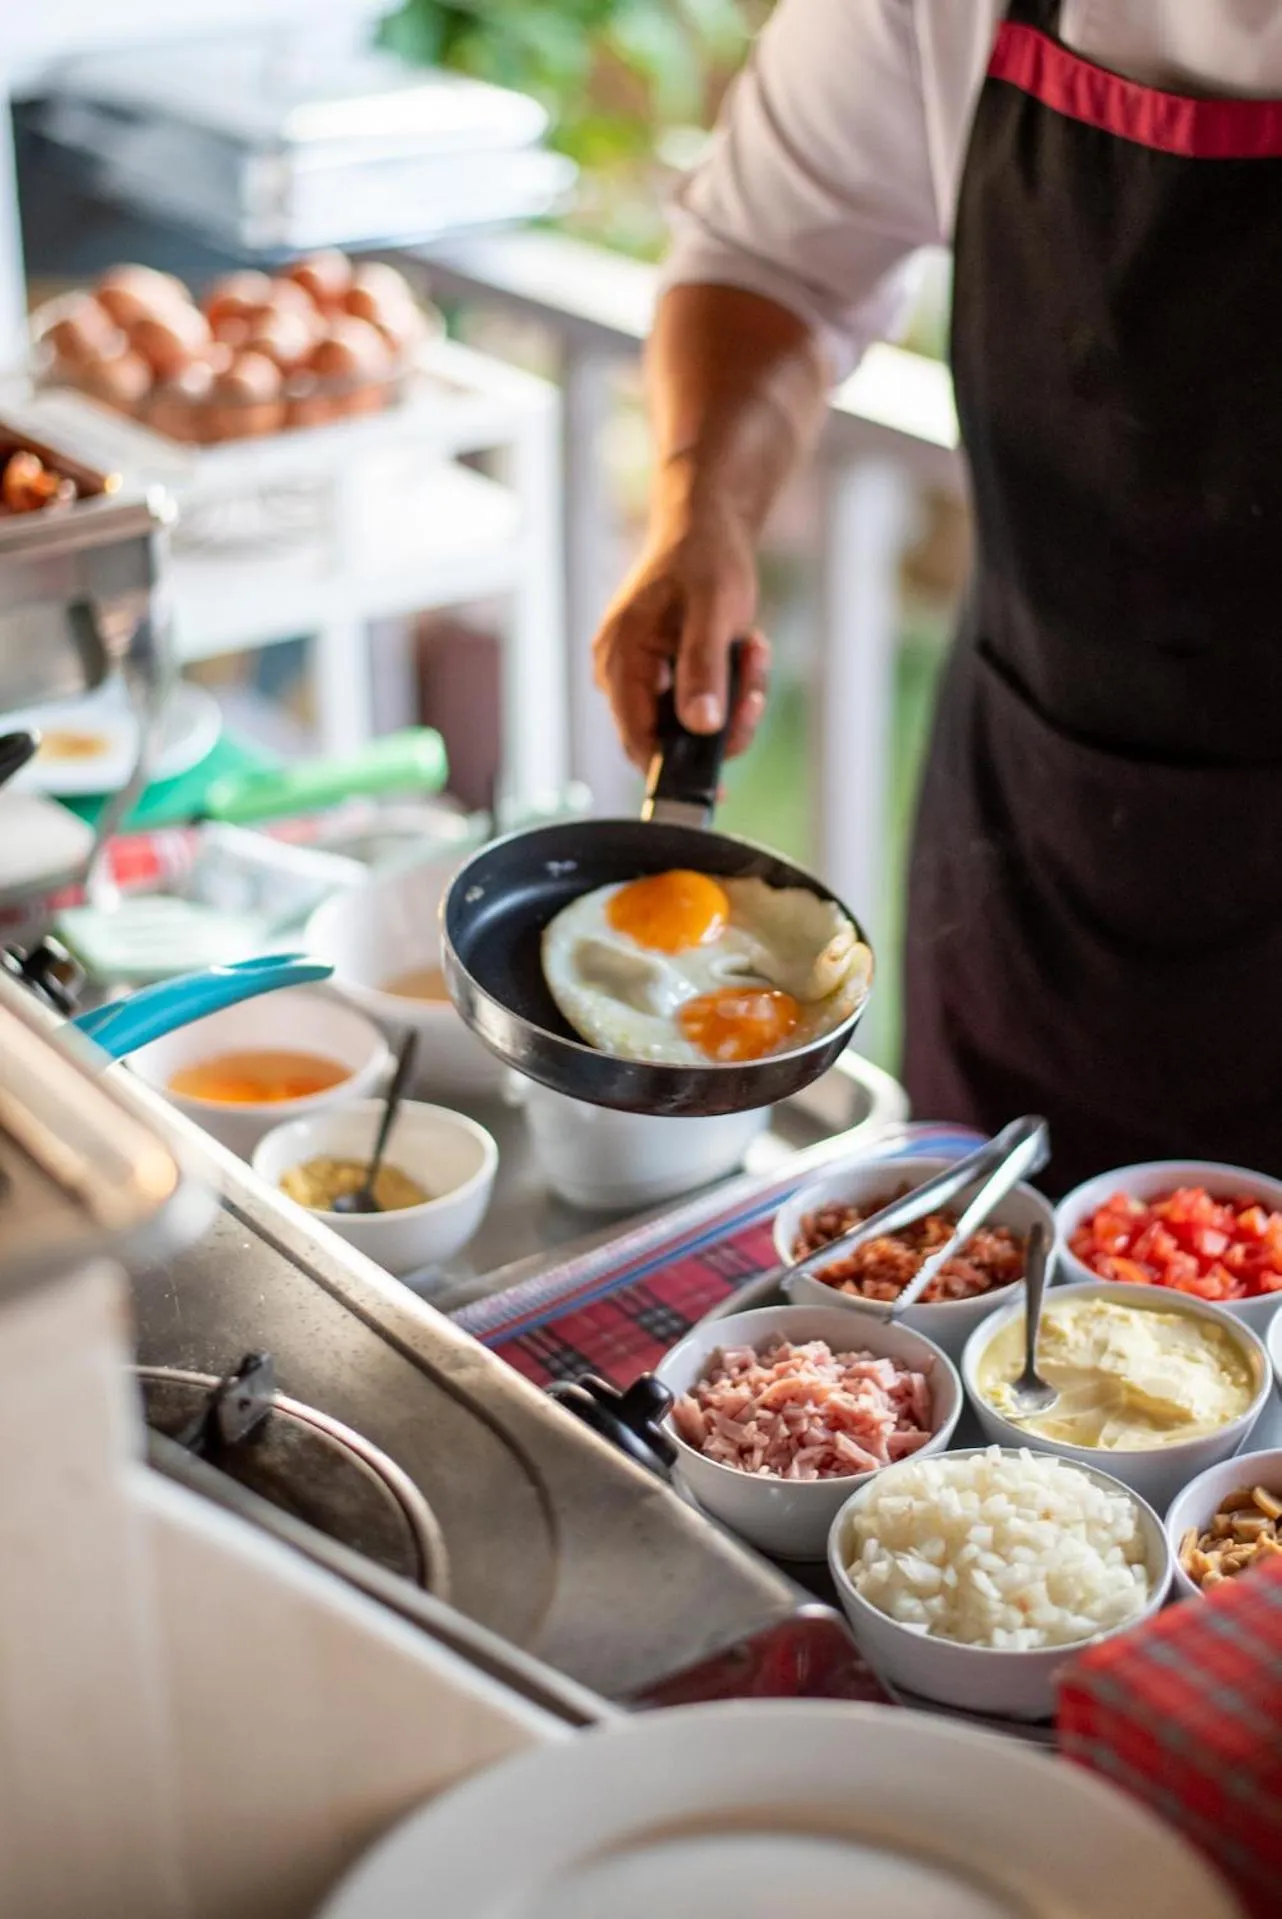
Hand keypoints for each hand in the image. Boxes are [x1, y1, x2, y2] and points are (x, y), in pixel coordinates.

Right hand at [593, 503, 770, 768]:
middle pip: (669, 737)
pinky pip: (697, 701)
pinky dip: (728, 686)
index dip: (678, 770)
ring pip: (690, 721)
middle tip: (753, 685)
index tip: (721, 785)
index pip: (639, 743)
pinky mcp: (663, 670)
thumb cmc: (705, 559)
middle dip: (723, 720)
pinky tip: (743, 649)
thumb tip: (701, 727)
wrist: (706, 525)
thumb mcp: (713, 612)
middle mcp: (621, 673)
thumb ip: (703, 668)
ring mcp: (641, 673)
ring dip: (733, 698)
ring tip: (751, 651)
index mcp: (621, 660)